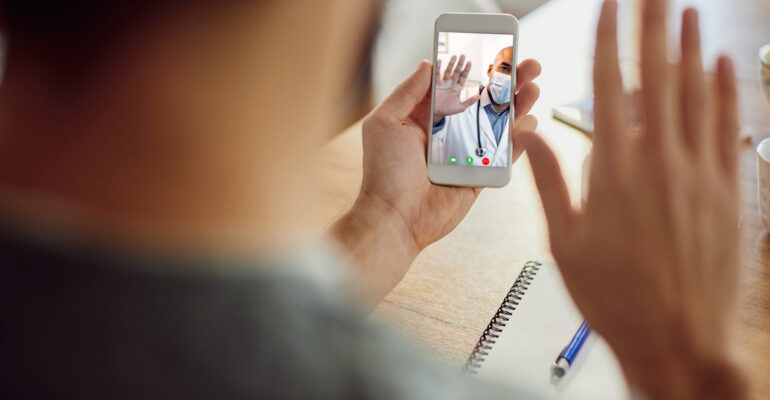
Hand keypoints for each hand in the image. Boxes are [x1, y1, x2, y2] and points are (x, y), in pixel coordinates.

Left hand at [331, 58, 540, 304]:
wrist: (394, 218)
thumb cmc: (384, 173)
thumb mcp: (385, 122)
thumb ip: (407, 92)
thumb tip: (428, 63)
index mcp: (425, 117)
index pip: (456, 86)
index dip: (476, 69)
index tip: (495, 52)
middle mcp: (448, 133)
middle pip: (483, 102)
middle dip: (506, 83)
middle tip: (527, 66)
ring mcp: (465, 154)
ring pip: (498, 125)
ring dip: (518, 106)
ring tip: (533, 88)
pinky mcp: (479, 177)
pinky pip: (503, 156)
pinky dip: (519, 140)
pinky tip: (529, 123)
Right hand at [432, 55, 478, 125]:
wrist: (435, 112)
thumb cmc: (447, 110)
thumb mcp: (460, 107)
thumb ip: (469, 101)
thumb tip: (478, 96)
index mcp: (457, 88)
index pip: (463, 77)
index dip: (466, 70)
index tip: (469, 62)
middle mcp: (450, 84)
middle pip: (456, 72)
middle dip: (460, 64)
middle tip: (463, 56)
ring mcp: (443, 83)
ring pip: (448, 71)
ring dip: (451, 64)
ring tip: (454, 56)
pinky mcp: (435, 84)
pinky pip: (436, 74)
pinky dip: (437, 67)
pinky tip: (439, 61)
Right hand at [521, 1, 746, 398]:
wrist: (678, 340)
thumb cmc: (616, 298)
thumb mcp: (564, 243)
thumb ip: (548, 182)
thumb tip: (529, 139)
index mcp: (613, 172)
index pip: (608, 85)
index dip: (608, 38)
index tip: (608, 6)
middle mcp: (659, 163)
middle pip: (655, 74)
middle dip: (651, 23)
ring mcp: (699, 173)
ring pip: (696, 93)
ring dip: (690, 46)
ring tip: (685, 10)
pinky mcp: (728, 190)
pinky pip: (728, 126)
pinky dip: (725, 90)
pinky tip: (720, 63)